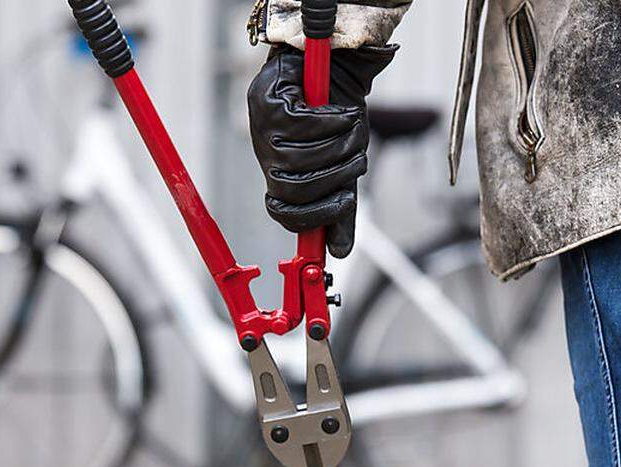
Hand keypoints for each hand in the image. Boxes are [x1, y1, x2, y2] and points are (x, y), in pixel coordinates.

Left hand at [248, 44, 396, 257]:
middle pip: (294, 188)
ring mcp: (262, 127)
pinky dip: (333, 119)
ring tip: (353, 127)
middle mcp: (266, 152)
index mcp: (281, 171)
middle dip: (334, 178)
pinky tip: (342, 110)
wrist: (335, 61)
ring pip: (301, 156)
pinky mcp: (268, 100)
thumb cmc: (338, 114)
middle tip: (357, 159)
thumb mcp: (344, 163)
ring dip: (339, 144)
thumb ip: (341, 205)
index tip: (341, 208)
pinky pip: (304, 124)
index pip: (282, 211)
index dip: (311, 218)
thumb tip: (339, 252)